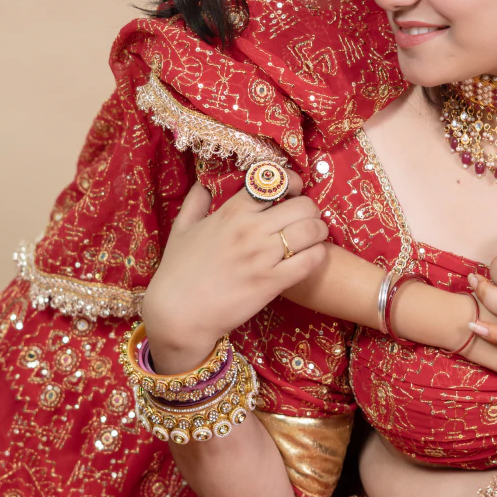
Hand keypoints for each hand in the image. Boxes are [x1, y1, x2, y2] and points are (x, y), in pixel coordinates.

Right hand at [142, 173, 327, 372]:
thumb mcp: (181, 229)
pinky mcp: (272, 282)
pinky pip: (310, 261)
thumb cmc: (177, 272)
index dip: (291, 183)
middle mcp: (250, 229)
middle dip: (310, 210)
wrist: (178, 314)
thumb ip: (195, 202)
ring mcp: (262, 256)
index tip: (294, 191)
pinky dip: (317, 256)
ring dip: (319, 231)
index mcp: (231, 211)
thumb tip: (204, 184)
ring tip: (314, 238)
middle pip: (302, 205)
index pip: (274, 182)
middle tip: (307, 219)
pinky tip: (311, 258)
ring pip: (311, 230)